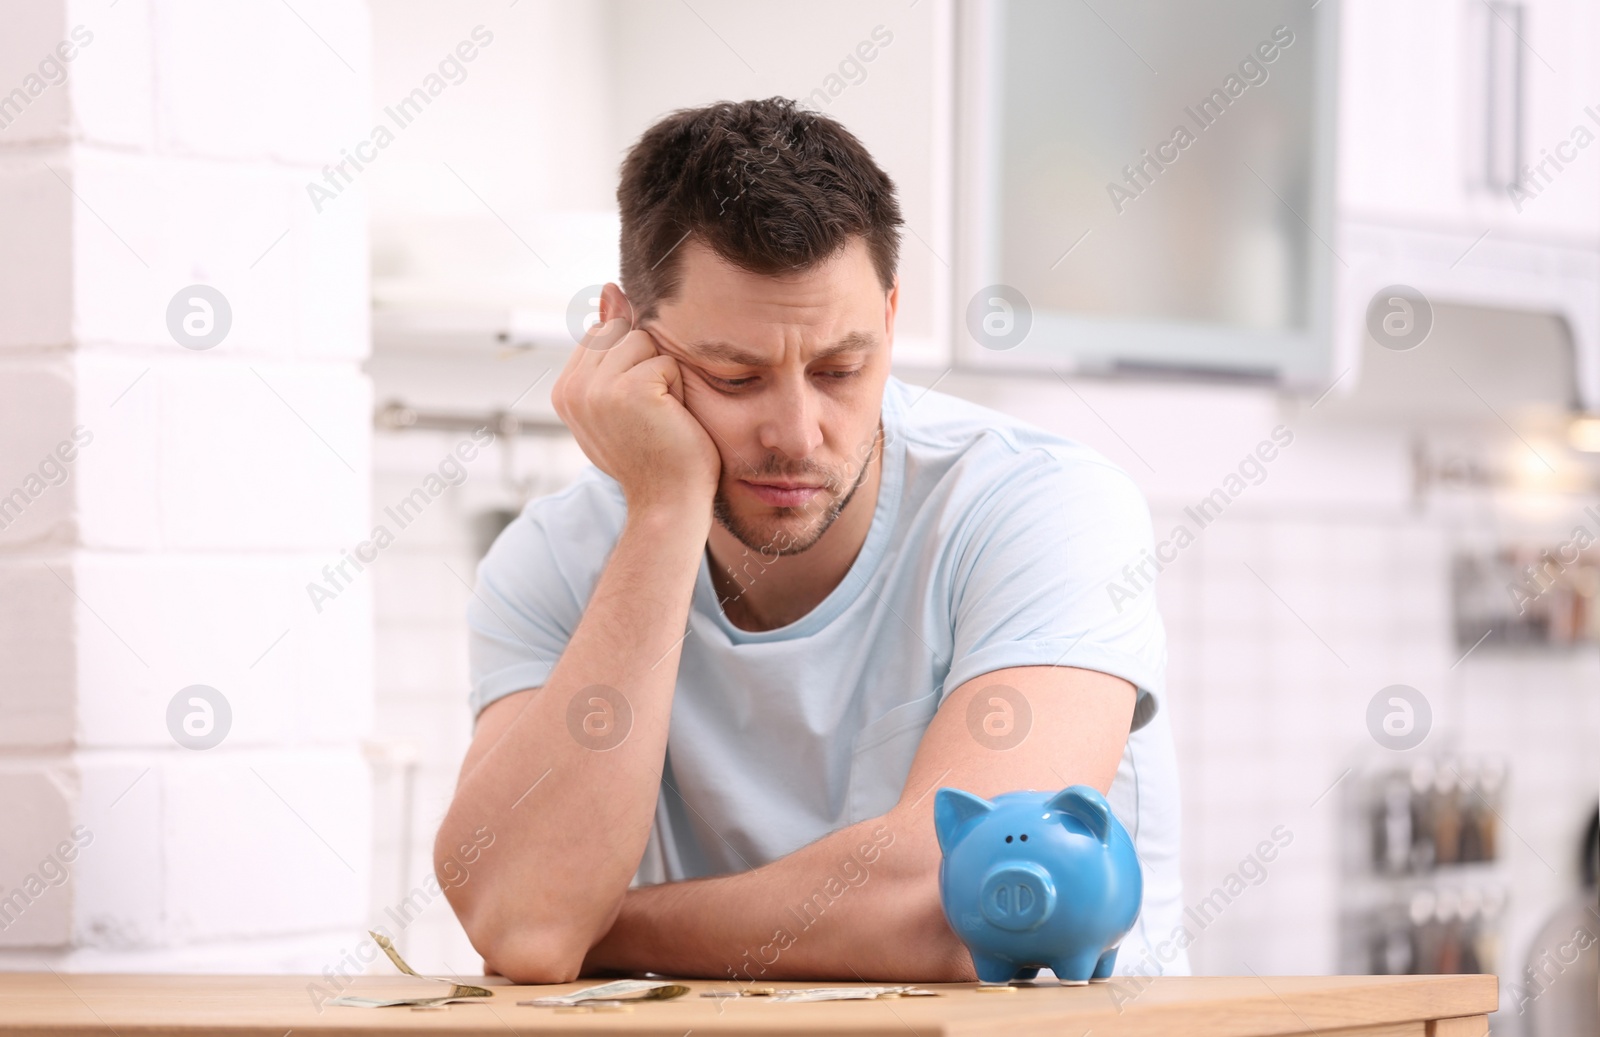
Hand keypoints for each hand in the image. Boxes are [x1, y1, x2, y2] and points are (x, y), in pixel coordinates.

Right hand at [551, 317, 721, 517]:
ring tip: (661, 415)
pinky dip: (678, 387)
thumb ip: (609, 345)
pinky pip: (665, 360)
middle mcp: (572, 390)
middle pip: (620, 331)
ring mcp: (597, 390)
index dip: (632, 361)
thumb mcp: (622, 395)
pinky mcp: (629, 391)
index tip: (636, 408)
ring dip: (664, 374)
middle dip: (647, 364)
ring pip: (643, 341)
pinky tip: (671, 420)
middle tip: (650, 414)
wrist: (668, 501)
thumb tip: (608, 288)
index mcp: (564, 391)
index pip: (601, 335)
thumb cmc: (654, 452)